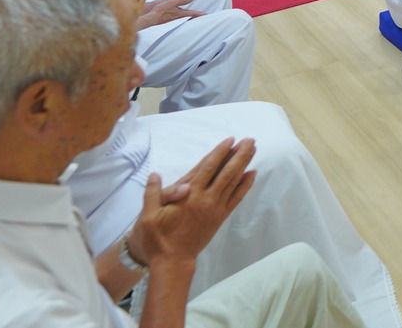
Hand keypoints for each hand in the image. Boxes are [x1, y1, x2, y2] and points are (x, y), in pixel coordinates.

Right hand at [127, 138, 256, 269]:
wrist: (173, 261)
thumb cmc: (158, 238)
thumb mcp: (148, 215)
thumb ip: (153, 193)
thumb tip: (155, 174)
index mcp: (189, 195)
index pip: (207, 168)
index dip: (219, 153)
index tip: (230, 140)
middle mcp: (206, 200)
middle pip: (227, 172)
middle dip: (239, 155)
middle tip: (250, 140)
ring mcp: (215, 209)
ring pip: (234, 182)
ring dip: (244, 165)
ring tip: (253, 150)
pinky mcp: (219, 218)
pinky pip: (236, 199)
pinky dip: (245, 186)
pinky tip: (252, 174)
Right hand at [138, 0, 202, 29]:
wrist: (149, 18)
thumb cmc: (160, 10)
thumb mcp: (171, 1)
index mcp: (181, 13)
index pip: (193, 13)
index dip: (200, 14)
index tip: (207, 15)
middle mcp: (178, 19)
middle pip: (190, 18)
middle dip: (196, 18)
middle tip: (203, 18)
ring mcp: (174, 22)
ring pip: (184, 20)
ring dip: (190, 19)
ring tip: (194, 18)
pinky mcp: (168, 23)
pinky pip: (178, 21)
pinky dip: (182, 20)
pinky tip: (180, 19)